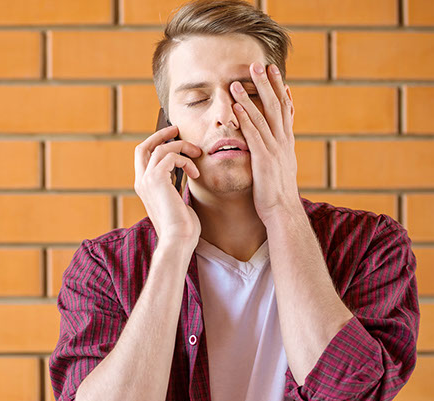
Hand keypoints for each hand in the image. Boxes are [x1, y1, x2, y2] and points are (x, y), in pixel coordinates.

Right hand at [134, 125, 201, 249]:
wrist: (178, 240)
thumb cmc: (182, 227)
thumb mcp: (176, 202)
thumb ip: (174, 186)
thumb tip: (186, 175)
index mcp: (144, 186)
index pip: (143, 156)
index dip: (156, 143)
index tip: (173, 137)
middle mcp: (141, 181)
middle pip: (144, 146)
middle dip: (161, 134)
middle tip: (176, 129)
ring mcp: (147, 180)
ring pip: (161, 148)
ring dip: (182, 147)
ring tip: (197, 154)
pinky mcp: (156, 179)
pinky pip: (170, 156)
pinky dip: (186, 161)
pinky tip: (196, 173)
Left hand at [230, 62, 302, 224]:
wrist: (282, 213)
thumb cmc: (276, 195)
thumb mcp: (278, 169)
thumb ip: (275, 153)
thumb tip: (273, 146)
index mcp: (286, 143)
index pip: (285, 110)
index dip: (280, 90)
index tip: (276, 73)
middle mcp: (283, 142)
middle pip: (276, 106)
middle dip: (268, 84)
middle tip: (260, 64)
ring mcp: (274, 149)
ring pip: (263, 116)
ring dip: (252, 95)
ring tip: (240, 78)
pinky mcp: (264, 159)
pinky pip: (253, 134)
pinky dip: (246, 117)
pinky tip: (237, 105)